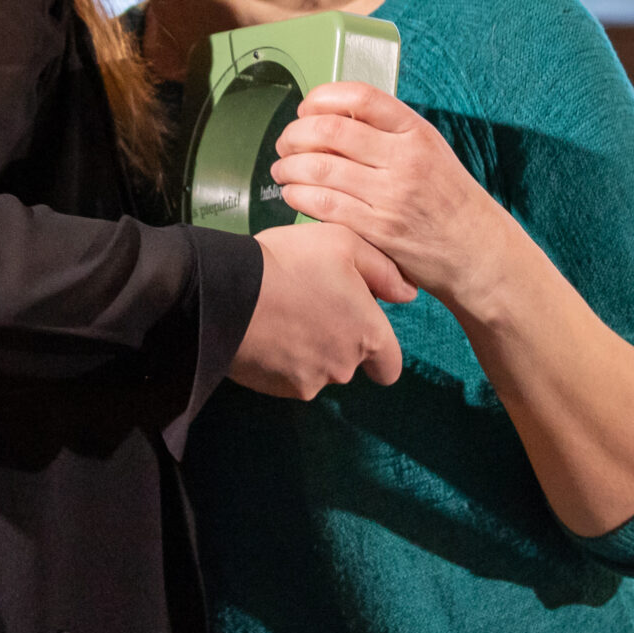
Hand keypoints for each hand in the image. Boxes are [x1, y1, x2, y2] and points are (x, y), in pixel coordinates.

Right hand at [229, 221, 414, 399]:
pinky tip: (265, 330)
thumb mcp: (343, 243)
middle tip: (311, 306)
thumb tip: (407, 294)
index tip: (358, 331)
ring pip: (317, 371)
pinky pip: (285, 377)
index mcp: (368, 336)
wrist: (226, 291)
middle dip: (336, 342)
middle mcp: (343, 368)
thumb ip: (383, 269)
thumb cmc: (291, 262)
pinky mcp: (273, 389)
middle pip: (349, 364)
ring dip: (307, 350)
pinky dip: (280, 360)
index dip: (378, 351)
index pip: (389, 366)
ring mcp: (307, 383)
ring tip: (283, 314)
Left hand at [268, 82, 509, 302]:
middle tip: (285, 143)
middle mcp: (405, 159)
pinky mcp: (379, 230)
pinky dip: (299, 196)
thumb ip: (388, 132)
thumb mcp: (430, 150)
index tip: (306, 109)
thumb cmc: (448, 198)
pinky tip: (293, 194)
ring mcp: (391, 196)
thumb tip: (332, 116)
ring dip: (289, 166)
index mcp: (417, 132)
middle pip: (331, 130)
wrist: (477, 250)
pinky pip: (324, 205)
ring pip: (320, 168)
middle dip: (295, 134)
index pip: (361, 97)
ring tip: (282, 170)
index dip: (322, 98)